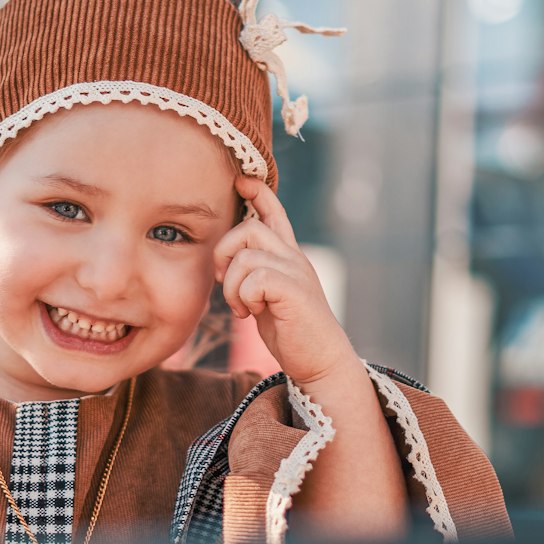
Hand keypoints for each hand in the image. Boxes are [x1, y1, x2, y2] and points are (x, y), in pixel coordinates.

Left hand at [214, 177, 355, 386]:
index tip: (241, 181)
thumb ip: (254, 277)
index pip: (275, 212)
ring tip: (241, 308)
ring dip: (232, 285)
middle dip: (223, 254)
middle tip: (224, 284)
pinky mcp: (294, 290)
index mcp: (288, 257)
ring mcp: (296, 272)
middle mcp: (294, 258)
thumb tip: (224, 266)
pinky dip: (244, 298)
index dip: (258, 192)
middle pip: (248, 227)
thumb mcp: (268, 298)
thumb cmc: (292, 333)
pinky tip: (251, 315)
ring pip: (245, 255)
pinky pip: (254, 278)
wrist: (321, 362)